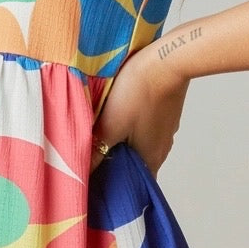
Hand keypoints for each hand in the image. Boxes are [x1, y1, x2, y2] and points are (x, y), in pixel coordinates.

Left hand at [89, 42, 189, 177]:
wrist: (166, 61)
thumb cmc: (138, 93)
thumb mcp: (110, 125)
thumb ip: (96, 152)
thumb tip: (81, 173)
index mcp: (151, 158)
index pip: (134, 185)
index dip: (117, 186)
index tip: (99, 184)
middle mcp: (163, 149)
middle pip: (137, 165)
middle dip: (117, 164)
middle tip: (95, 160)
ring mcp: (167, 130)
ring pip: (142, 145)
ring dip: (125, 145)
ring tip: (103, 136)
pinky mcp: (167, 113)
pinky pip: (148, 129)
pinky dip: (134, 129)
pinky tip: (121, 117)